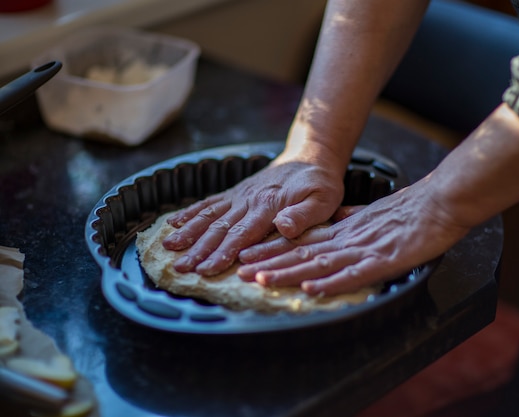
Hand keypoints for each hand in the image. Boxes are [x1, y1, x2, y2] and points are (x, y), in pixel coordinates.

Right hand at [161, 159, 344, 274]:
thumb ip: (304, 215)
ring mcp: (240, 196)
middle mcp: (249, 201)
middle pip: (220, 228)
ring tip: (169, 248)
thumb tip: (283, 227)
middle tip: (180, 268)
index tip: (206, 270)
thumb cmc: (320, 184)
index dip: (223, 253)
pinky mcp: (236, 193)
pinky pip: (210, 202)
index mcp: (269, 206)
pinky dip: (191, 212)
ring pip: (210, 215)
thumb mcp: (323, 200)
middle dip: (199, 249)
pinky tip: (173, 223)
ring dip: (189, 232)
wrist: (310, 157)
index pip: (242, 234)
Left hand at [237, 178, 470, 295]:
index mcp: (344, 231)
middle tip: (239, 270)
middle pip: (301, 253)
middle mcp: (347, 240)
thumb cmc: (410, 210)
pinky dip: (331, 283)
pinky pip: (353, 274)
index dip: (273, 250)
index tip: (247, 256)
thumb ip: (352, 219)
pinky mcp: (384, 260)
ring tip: (262, 279)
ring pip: (319, 263)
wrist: (439, 202)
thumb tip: (337, 220)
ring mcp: (364, 250)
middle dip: (269, 263)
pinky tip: (312, 289)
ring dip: (289, 273)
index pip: (301, 242)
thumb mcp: (372, 214)